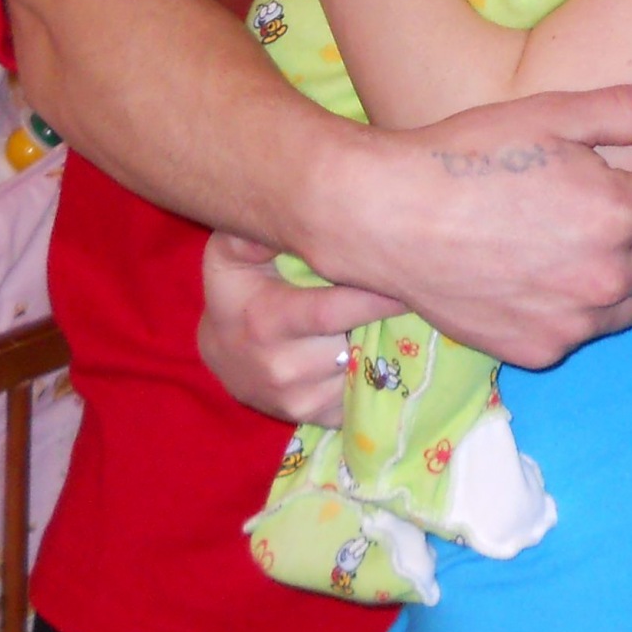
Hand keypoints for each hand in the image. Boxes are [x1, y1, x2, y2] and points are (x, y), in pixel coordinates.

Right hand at [198, 231, 405, 423]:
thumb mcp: (231, 252)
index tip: (405, 279)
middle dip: (384, 322)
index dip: (373, 298)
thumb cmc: (235, 290)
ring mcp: (298, 399)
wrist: (220, 353)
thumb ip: (254, 232)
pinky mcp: (313, 417)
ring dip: (380, 346)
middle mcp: (282, 367)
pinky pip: (358, 398)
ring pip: (360, 371)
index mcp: (266, 321)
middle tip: (411, 296)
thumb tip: (285, 214)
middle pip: (352, 344)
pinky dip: (371, 375)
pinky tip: (372, 348)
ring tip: (390, 319)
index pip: (331, 312)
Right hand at [324, 87, 631, 370]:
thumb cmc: (470, 152)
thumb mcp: (551, 112)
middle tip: (603, 205)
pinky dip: (578, 305)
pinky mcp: (540, 351)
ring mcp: (574, 322)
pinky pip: (587, 330)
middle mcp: (604, 275)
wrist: (390, 216)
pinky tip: (537, 272)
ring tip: (571, 240)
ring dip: (622, 272)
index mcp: (616, 211)